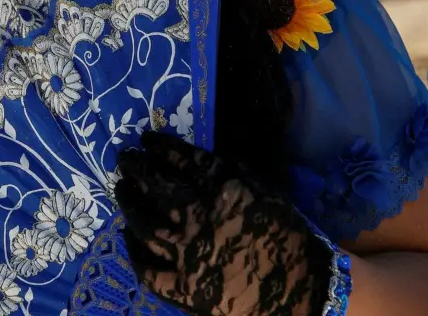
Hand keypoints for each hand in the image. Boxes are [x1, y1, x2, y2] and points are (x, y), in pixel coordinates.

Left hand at [115, 132, 332, 315]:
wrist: (305, 286)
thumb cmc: (287, 233)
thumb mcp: (262, 187)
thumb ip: (226, 170)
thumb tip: (191, 156)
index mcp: (219, 189)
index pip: (178, 158)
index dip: (158, 146)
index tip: (146, 140)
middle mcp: (196, 216)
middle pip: (153, 184)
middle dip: (135, 167)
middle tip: (125, 159)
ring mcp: (186, 252)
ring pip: (142, 221)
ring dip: (128, 201)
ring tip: (122, 188)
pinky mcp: (184, 286)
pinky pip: (147, 268)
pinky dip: (134, 250)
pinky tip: (128, 236)